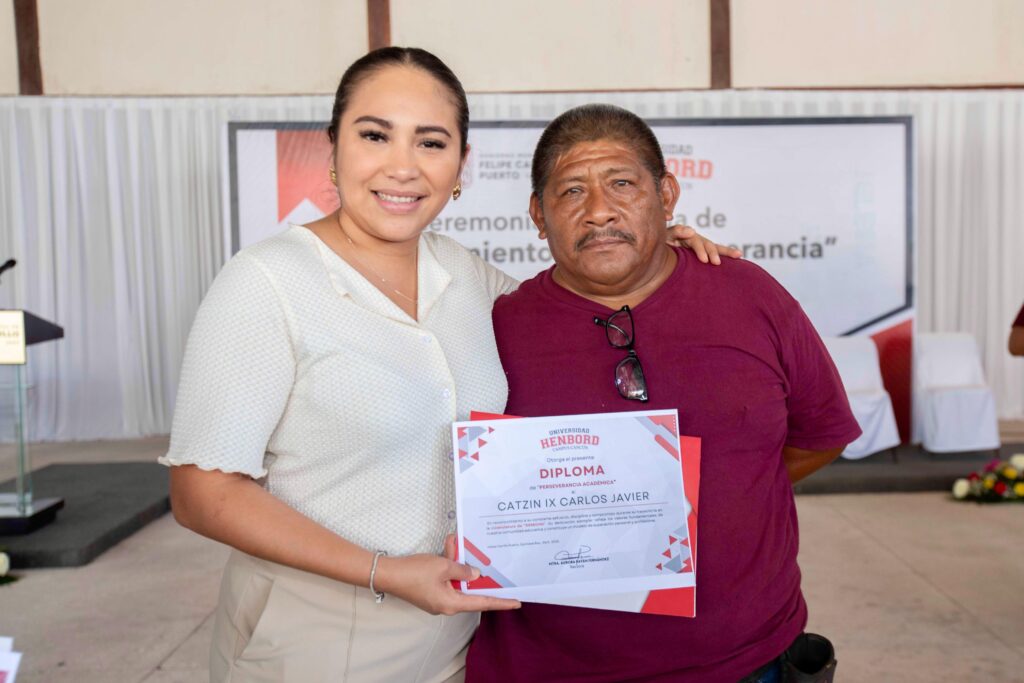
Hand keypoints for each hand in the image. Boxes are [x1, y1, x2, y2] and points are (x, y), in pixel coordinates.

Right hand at [373, 538, 520, 615]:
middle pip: (470, 591)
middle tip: (496, 569)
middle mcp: (446, 605)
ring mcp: (437, 599)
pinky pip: (447, 579)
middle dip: (478, 574)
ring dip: (459, 564)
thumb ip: (462, 569)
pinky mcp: (430, 591)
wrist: (387, 574)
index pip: (482, 603)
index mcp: (452, 603)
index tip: (517, 602)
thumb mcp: (443, 566)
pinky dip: (449, 565)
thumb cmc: (415, 572)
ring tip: (459, 545)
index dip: (500, 602)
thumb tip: (476, 574)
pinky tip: (450, 547)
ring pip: (457, 581)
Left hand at [666, 224, 741, 264]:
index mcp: (685, 234)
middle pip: (707, 244)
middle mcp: (694, 238)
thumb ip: (676, 231)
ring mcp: (697, 245)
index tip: (704, 260)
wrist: (655, 250)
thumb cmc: (659, 243)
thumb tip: (692, 231)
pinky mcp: (700, 253)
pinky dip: (724, 253)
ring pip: (713, 247)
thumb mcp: (664, 236)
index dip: (701, 250)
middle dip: (713, 253)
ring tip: (738, 254)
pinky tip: (737, 257)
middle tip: (716, 263)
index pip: (695, 241)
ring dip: (725, 251)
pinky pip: (713, 252)